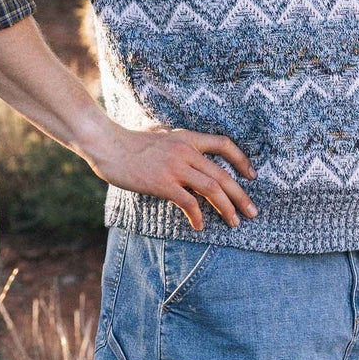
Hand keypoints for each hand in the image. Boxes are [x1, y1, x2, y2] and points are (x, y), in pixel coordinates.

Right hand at [85, 124, 257, 231]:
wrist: (105, 143)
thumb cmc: (127, 140)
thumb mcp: (157, 133)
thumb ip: (172, 139)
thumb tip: (178, 144)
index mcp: (187, 137)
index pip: (224, 144)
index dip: (242, 161)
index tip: (252, 176)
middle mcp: (186, 151)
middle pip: (223, 175)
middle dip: (241, 196)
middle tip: (252, 212)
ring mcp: (175, 167)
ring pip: (212, 190)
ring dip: (227, 209)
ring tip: (234, 223)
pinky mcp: (162, 183)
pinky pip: (188, 203)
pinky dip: (197, 216)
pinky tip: (200, 226)